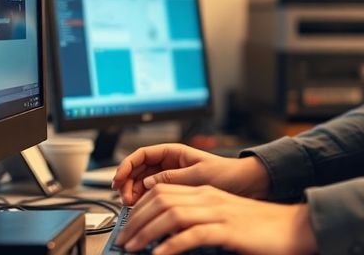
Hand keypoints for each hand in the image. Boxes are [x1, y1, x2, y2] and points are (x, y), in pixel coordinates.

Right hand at [112, 143, 269, 205]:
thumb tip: (148, 184)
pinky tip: (144, 210)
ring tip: (133, 206)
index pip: (142, 155)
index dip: (126, 165)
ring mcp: (171, 178)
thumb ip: (172, 178)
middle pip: (138, 171)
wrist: (245, 185)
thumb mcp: (198, 174)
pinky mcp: (176, 192)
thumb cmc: (227, 173)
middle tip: (126, 198)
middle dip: (128, 183)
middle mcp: (169, 164)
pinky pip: (153, 196)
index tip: (119, 180)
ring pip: (143, 184)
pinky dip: (145, 203)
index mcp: (174, 152)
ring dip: (135, 194)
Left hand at [114, 184, 316, 254]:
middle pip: (161, 199)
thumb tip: (169, 237)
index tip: (127, 226)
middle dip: (136, 220)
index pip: (162, 191)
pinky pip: (192, 234)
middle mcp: (209, 198)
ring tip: (133, 248)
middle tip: (124, 239)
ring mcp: (219, 212)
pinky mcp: (229, 230)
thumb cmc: (263, 228)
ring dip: (146, 232)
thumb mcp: (225, 219)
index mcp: (207, 193)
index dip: (139, 207)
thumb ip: (199, 221)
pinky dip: (171, 245)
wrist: (295, 227)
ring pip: (171, 214)